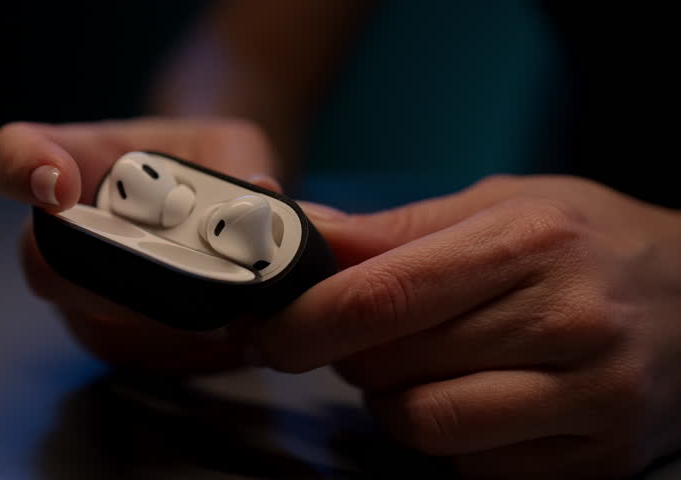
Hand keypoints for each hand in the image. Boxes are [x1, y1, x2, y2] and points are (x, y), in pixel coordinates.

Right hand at [0, 117, 280, 373]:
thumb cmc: (202, 165)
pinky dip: (196, 346)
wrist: (209, 208)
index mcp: (72, 165)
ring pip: (103, 325)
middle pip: (48, 269)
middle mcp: (60, 239)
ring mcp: (79, 299)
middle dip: (128, 276)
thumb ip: (239, 164)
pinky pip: (142, 357)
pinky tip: (240, 327)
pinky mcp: (116, 344)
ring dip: (174, 318)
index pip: (11, 156)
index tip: (58, 185)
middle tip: (203, 273)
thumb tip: (258, 194)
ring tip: (240, 302)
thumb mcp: (226, 146)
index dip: (22, 170)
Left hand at [243, 175, 680, 477]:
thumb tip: (309, 235)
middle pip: (392, 364)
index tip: (274, 330)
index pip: (385, 293)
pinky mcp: (594, 458)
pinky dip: (449, 438)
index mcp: (530, 244)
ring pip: (423, 426)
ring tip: (419, 365)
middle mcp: (566, 322)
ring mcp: (588, 399)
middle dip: (348, 354)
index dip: (309, 319)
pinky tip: (474, 396)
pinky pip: (471, 467)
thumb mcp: (500, 204)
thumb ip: (398, 226)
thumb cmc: (588, 241)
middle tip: (360, 334)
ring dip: (393, 400)